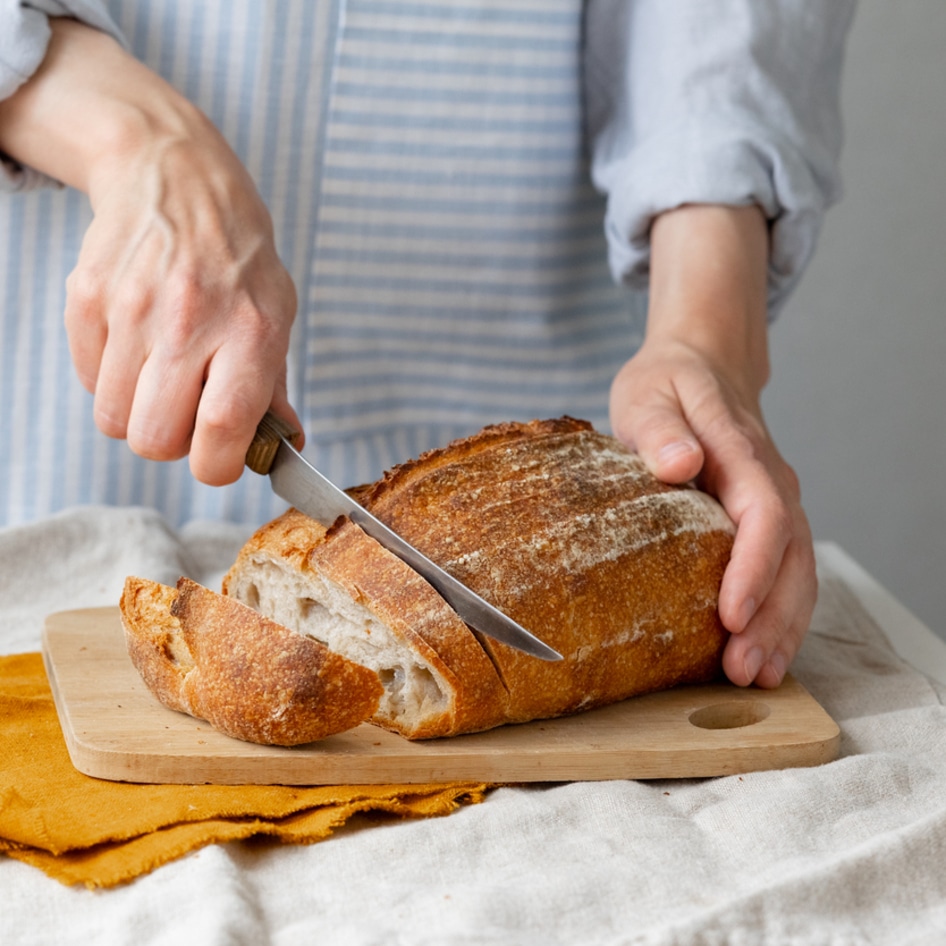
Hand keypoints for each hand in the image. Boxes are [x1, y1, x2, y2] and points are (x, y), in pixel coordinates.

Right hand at [0, 19, 300, 484]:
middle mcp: (191, 320)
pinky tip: (137, 347)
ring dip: (137, 414)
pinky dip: (110, 380)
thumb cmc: (236, 255)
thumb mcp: (277, 312)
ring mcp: (132, 308)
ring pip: (114, 418)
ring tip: (161, 378)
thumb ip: (275, 387)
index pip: (222, 430)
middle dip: (170, 444)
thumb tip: (284, 447)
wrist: (175, 176)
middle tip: (185, 416)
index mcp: (251, 330)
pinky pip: (89, 381)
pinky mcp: (87, 298)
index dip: (217, 465)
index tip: (219, 459)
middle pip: (155, 438)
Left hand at [610, 205, 816, 687]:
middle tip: (742, 668)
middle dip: (772, 617)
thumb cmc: (666, 382)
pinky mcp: (768, 518)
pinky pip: (788, 571)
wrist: (701, 364)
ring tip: (756, 676)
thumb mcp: (647, 394)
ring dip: (783, 627)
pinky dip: (782, 614)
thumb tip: (682, 462)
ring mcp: (776, 500)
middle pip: (791, 555)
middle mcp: (770, 479)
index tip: (731, 614)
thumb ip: (659, 429)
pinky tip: (764, 653)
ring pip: (798, 571)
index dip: (753, 568)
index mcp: (740, 449)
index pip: (763, 513)